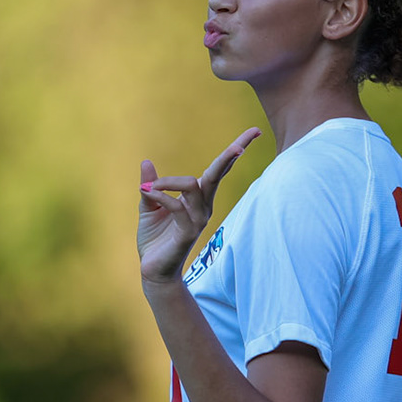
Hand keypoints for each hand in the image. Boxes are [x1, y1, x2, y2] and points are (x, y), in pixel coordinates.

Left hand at [138, 129, 260, 284]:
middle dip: (230, 156)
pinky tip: (147, 195)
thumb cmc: (155, 239)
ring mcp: (198, 220)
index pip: (218, 170)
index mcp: (198, 198)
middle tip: (243, 142)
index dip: (234, 150)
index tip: (254, 132)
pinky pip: (177, 206)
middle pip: (218, 174)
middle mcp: (203, 207)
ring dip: (168, 182)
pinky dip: (160, 196)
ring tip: (149, 189)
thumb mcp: (149, 206)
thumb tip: (147, 161)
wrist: (152, 269)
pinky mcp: (188, 232)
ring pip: (192, 186)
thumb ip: (151, 185)